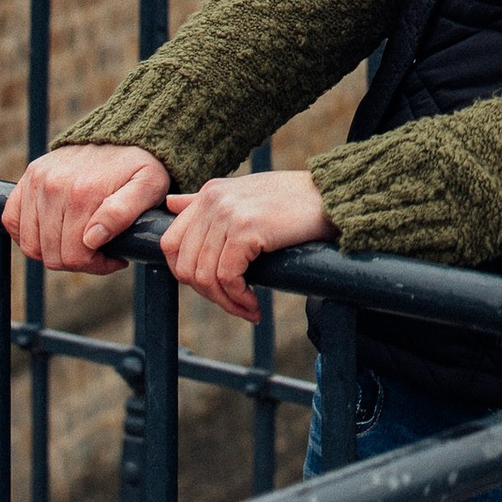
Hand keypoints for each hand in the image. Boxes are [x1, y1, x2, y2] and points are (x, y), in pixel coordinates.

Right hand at [1, 144, 170, 274]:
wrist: (124, 133)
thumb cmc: (139, 166)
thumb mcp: (149, 186)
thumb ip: (123, 213)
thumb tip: (92, 238)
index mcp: (83, 192)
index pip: (73, 256)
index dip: (95, 265)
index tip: (113, 257)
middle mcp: (54, 186)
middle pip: (51, 254)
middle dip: (77, 260)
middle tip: (98, 251)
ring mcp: (37, 181)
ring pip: (31, 245)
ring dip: (53, 251)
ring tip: (79, 242)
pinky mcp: (28, 177)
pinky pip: (12, 222)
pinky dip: (28, 235)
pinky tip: (53, 233)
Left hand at [161, 171, 335, 324]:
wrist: (331, 194)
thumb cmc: (293, 200)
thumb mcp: (244, 194)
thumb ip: (206, 202)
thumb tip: (170, 204)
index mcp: (209, 193)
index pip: (170, 243)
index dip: (185, 275)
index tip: (214, 289)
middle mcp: (213, 199)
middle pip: (184, 265)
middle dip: (207, 294)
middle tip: (235, 304)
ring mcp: (227, 213)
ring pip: (204, 276)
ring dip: (226, 302)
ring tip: (248, 308)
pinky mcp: (246, 229)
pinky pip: (227, 278)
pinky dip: (239, 299)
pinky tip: (255, 305)